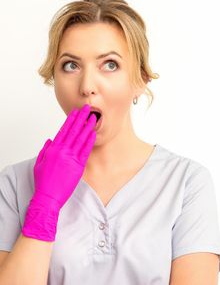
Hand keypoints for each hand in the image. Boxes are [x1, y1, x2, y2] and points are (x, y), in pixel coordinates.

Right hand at [22, 104, 96, 240]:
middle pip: (74, 131)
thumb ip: (45, 150)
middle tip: (87, 109)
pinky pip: (86, 151)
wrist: (48, 197)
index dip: (70, 120)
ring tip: (93, 117)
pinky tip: (93, 133)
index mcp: (53, 149)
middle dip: (81, 118)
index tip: (75, 112)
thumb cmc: (43, 181)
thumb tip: (50, 140)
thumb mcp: (39, 163)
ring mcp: (71, 158)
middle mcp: (62, 151)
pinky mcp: (78, 166)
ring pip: (81, 138)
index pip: (63, 130)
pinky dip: (90, 141)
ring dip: (87, 126)